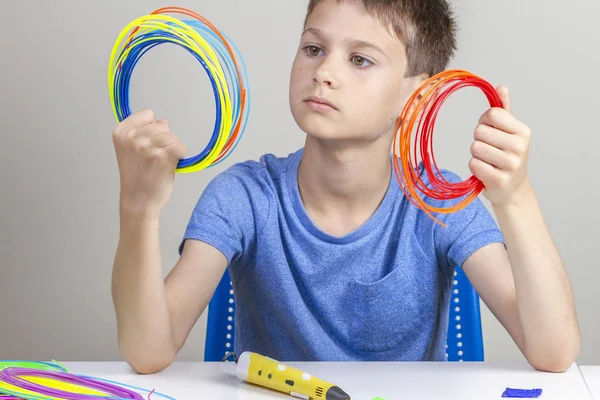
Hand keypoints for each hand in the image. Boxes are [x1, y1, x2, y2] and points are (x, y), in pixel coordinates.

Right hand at [112, 109, 186, 216]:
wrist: (138, 201)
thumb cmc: (137, 176)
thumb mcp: (132, 149)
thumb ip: (145, 131)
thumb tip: (164, 121)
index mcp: (121, 132)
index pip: (148, 114)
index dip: (152, 129)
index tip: (145, 145)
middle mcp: (132, 137)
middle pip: (163, 125)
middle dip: (163, 140)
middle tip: (152, 159)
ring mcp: (147, 146)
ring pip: (173, 136)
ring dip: (172, 149)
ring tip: (159, 164)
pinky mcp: (162, 157)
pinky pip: (181, 147)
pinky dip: (180, 156)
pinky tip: (169, 165)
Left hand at [468, 85, 532, 206]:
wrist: (513, 189)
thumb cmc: (508, 157)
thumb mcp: (510, 132)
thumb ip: (504, 110)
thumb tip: (501, 86)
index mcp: (523, 131)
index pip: (491, 114)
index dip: (484, 121)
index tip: (490, 130)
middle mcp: (519, 146)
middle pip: (480, 131)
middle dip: (479, 139)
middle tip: (489, 149)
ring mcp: (510, 164)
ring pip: (475, 148)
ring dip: (476, 155)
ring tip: (488, 161)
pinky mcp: (499, 179)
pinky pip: (473, 164)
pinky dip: (475, 167)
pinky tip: (486, 171)